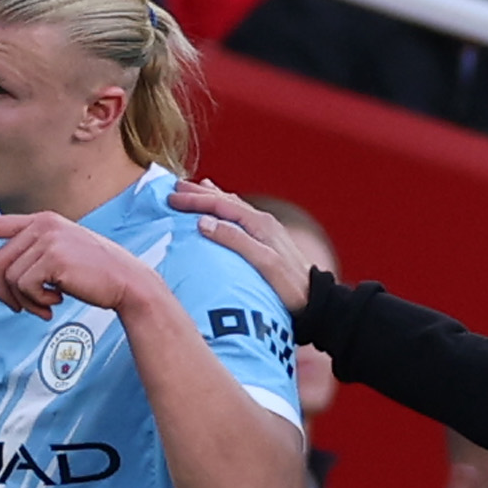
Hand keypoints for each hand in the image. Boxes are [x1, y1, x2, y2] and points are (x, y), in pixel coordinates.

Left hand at [0, 212, 158, 319]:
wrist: (127, 282)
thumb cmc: (97, 276)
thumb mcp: (63, 258)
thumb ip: (34, 257)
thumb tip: (0, 271)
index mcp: (44, 221)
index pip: (0, 223)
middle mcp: (42, 224)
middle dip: (4, 291)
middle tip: (24, 308)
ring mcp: (47, 239)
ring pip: (8, 277)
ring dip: (24, 301)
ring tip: (46, 306)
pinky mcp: (52, 257)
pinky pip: (23, 286)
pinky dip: (35, 302)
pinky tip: (56, 302)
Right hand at [166, 180, 315, 311]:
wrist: (315, 300)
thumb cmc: (290, 286)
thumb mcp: (263, 263)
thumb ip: (235, 240)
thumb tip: (204, 222)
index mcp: (259, 224)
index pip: (221, 204)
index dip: (195, 200)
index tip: (172, 198)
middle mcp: (262, 221)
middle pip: (226, 200)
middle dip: (199, 193)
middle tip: (175, 187)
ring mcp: (265, 229)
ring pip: (233, 205)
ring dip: (212, 196)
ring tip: (195, 189)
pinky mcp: (266, 240)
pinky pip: (240, 216)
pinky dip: (226, 207)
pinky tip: (223, 209)